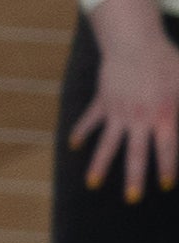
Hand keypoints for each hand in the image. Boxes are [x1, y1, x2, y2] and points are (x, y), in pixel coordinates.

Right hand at [77, 0, 178, 202]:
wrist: (135, 43)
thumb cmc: (168, 61)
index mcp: (163, 115)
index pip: (166, 149)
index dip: (167, 168)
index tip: (165, 184)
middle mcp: (138, 119)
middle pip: (136, 154)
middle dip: (135, 177)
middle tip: (133, 198)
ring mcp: (118, 112)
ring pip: (108, 144)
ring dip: (100, 165)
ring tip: (93, 184)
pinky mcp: (103, 102)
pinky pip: (90, 120)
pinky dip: (80, 132)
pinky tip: (73, 146)